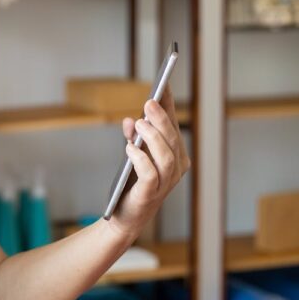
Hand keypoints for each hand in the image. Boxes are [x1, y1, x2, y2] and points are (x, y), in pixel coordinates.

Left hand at [108, 86, 190, 238]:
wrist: (123, 215)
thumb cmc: (131, 183)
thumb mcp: (132, 154)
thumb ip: (133, 137)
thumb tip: (132, 121)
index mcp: (175, 155)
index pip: (173, 125)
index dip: (169, 105)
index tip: (163, 84)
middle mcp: (175, 168)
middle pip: (172, 139)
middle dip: (161, 119)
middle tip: (149, 103)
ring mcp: (165, 183)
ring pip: (166, 156)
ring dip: (153, 137)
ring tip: (139, 124)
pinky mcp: (150, 194)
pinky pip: (150, 174)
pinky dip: (140, 159)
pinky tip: (129, 148)